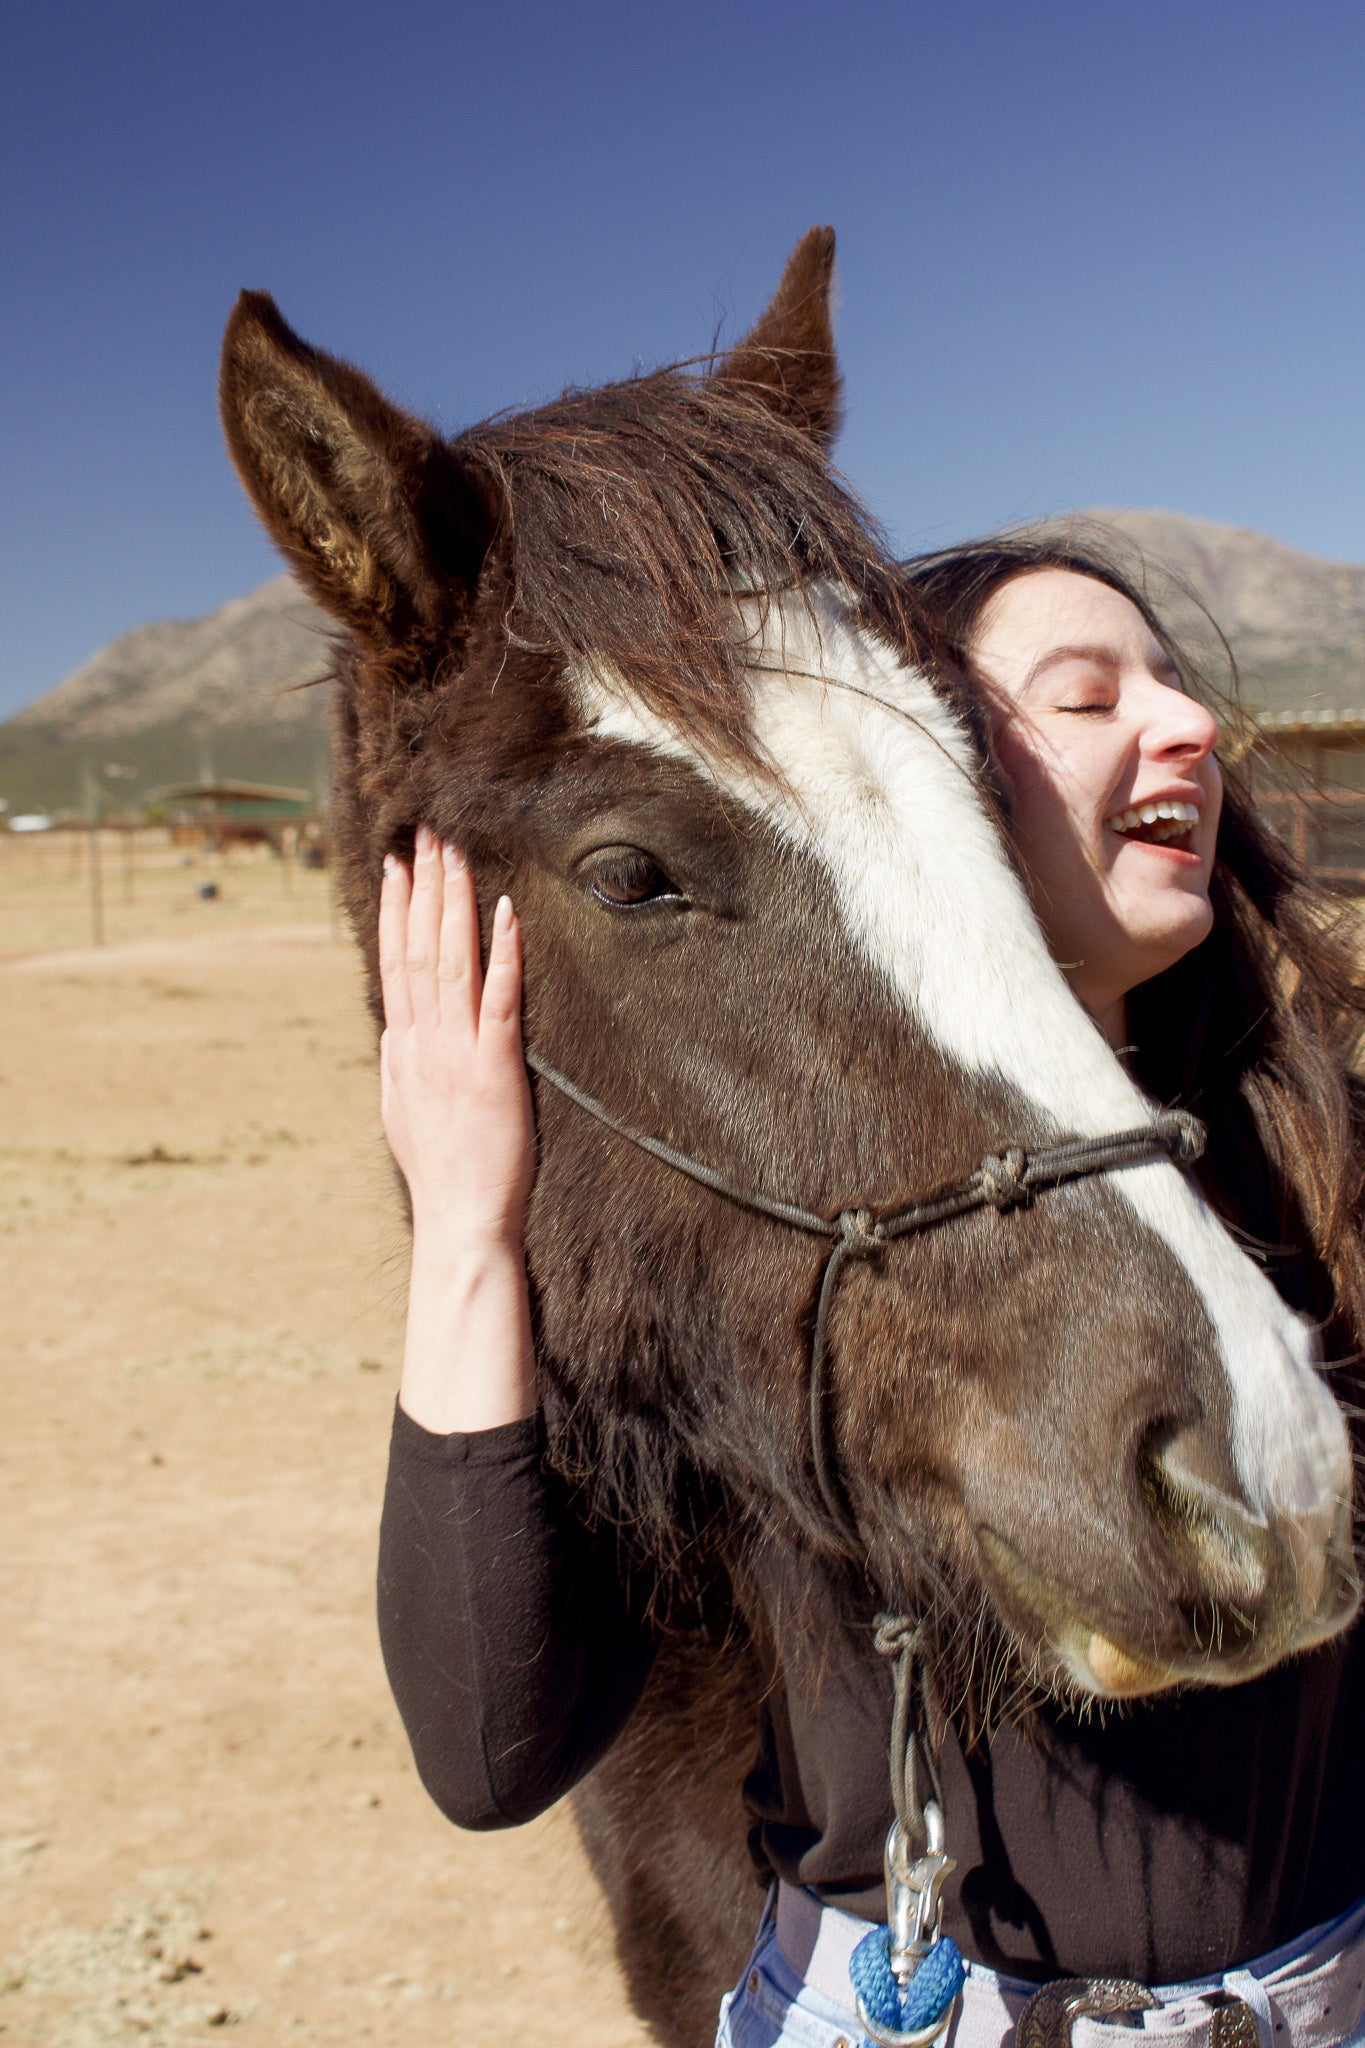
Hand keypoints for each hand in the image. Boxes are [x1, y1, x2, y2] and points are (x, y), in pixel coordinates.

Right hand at [379, 826, 534, 1248]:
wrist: (458, 1221)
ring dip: (453, 903)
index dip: (395, 911)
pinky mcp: (494, 1065)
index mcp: (402, 1049)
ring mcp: (457, 1050)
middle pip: (418, 948)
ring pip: (451, 961)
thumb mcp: (404, 1112)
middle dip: (422, 886)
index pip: (394, 964)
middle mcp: (423, 1041)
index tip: (395, 865)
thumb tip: (393, 1035)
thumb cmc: (440, 1174)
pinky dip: (502, 953)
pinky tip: (505, 913)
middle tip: (426, 833)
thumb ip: (400, 1067)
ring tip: (455, 853)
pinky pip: (499, 999)